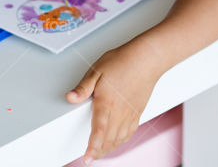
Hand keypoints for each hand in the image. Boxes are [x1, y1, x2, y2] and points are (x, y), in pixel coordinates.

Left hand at [66, 42, 161, 162]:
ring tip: (100, 152)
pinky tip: (117, 141)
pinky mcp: (137, 112)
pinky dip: (122, 141)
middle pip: (109, 139)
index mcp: (107, 103)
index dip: (92, 147)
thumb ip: (83, 87)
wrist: (147, 59)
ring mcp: (130, 113)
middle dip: (99, 151)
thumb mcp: (97, 70)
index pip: (99, 131)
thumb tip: (70, 97)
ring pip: (120, 139)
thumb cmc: (122, 62)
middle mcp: (119, 112)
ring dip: (109, 148)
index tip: (87, 157)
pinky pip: (130, 133)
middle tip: (90, 157)